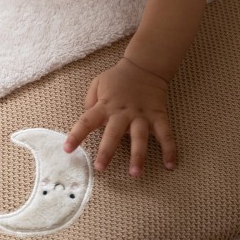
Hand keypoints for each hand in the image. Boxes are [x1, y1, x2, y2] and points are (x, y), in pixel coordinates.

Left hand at [64, 57, 176, 176]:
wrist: (145, 66)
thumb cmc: (118, 78)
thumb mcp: (97, 84)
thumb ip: (90, 102)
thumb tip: (87, 121)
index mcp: (105, 105)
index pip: (87, 121)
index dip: (77, 135)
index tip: (68, 149)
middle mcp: (123, 112)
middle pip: (113, 133)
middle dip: (107, 151)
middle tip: (100, 168)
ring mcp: (142, 115)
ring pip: (140, 137)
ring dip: (138, 156)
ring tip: (135, 173)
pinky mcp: (158, 116)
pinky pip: (166, 134)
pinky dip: (170, 149)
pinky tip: (171, 165)